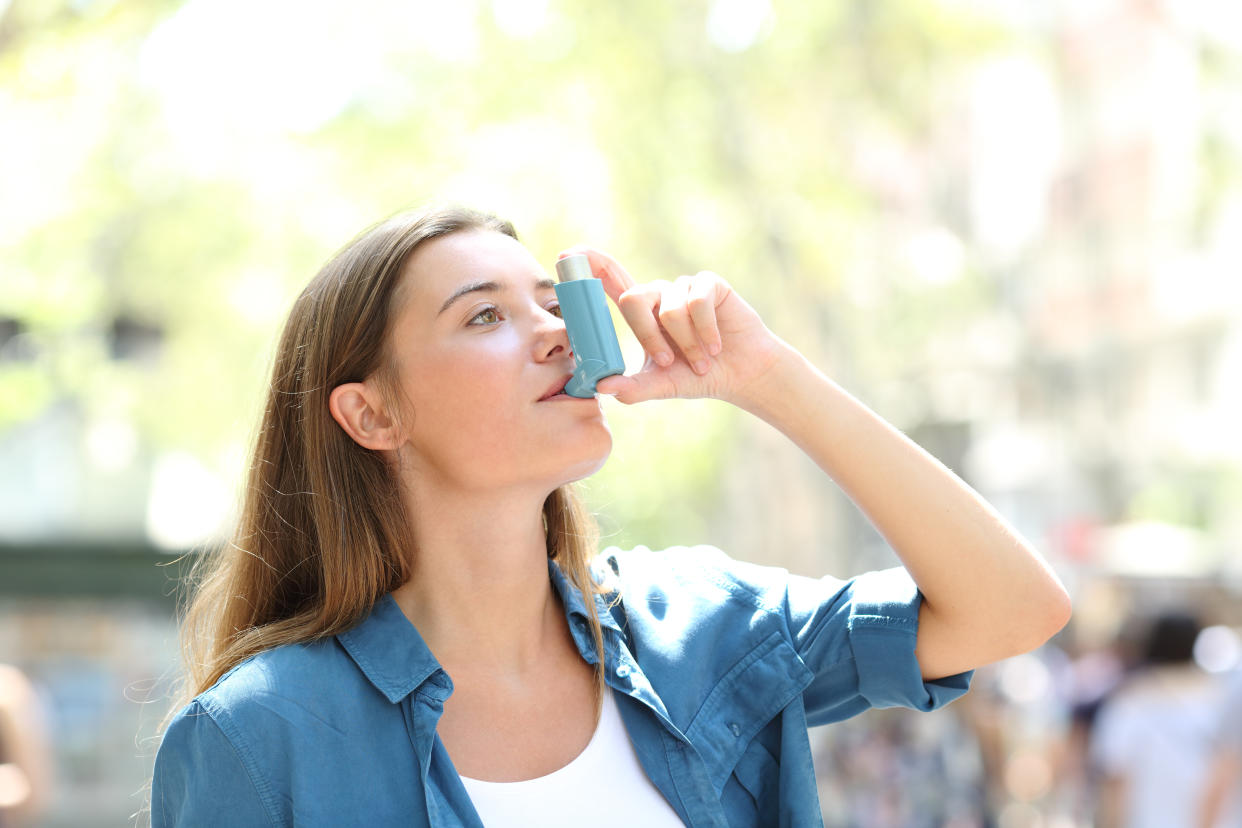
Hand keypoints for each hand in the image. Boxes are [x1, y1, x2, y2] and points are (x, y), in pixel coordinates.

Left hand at [557, 246, 788, 405]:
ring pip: (669, 309)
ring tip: (703, 360)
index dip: (589, 263)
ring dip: (686, 343)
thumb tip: (601, 387)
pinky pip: (697, 301)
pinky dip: (705, 330)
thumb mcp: (661, 385)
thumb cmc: (697, 376)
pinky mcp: (709, 283)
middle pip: (632, 298)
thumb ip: (632, 387)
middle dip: (649, 337)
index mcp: (640, 312)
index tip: (567, 253)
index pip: (608, 280)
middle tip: (668, 364)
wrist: (742, 373)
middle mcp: (658, 293)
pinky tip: (716, 344)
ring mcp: (683, 286)